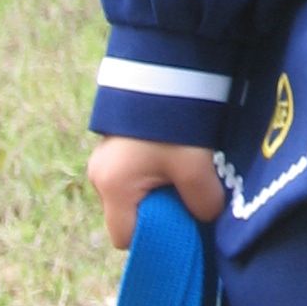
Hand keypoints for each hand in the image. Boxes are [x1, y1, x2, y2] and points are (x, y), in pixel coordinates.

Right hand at [88, 134, 225, 250]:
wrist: (166, 67)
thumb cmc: (176, 121)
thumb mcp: (195, 164)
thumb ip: (203, 200)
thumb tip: (207, 217)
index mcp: (113, 186)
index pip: (125, 238)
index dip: (154, 238)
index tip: (181, 223)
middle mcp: (99, 174)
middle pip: (129, 214)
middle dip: (159, 212)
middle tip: (188, 196)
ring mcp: (104, 156)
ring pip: (132, 192)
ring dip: (158, 188)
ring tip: (185, 170)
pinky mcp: (115, 141)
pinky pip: (132, 171)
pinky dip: (154, 171)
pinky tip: (177, 156)